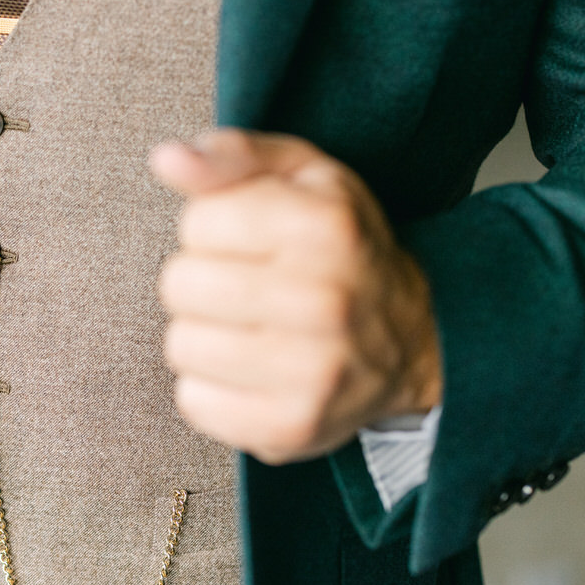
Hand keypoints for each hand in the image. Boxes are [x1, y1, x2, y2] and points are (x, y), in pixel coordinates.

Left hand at [150, 129, 441, 464]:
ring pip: (180, 346)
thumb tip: (166, 157)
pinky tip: (252, 373)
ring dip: (203, 336)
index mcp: (325, 226)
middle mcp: (324, 300)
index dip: (213, 228)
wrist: (418, 340)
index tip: (251, 241)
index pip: (197, 223)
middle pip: (179, 285)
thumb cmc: (342, 247)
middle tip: (249, 289)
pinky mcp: (290, 427)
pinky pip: (193, 402)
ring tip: (250, 330)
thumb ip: (233, 157)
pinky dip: (211, 389)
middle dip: (203, 282)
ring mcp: (311, 372)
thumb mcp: (304, 177)